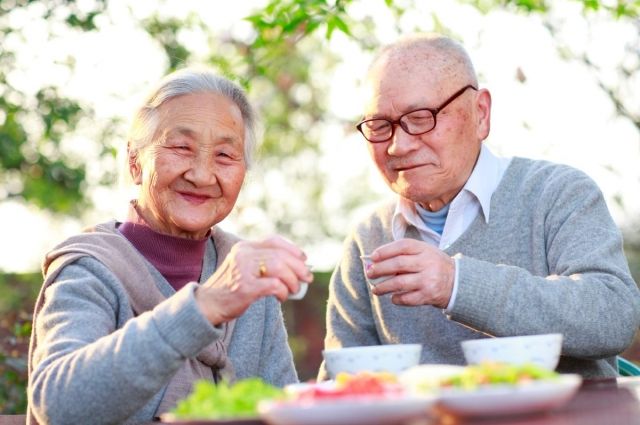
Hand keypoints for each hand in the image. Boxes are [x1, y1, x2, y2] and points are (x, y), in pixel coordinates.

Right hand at [195, 235, 312, 324]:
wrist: (206, 305)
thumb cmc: (230, 289)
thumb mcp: (244, 268)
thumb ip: (263, 263)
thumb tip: (297, 266)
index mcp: (244, 247)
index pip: (273, 241)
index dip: (292, 249)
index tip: (303, 259)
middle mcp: (243, 254)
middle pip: (279, 255)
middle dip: (298, 267)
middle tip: (307, 278)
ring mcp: (243, 270)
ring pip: (279, 267)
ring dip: (292, 280)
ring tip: (294, 290)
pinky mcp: (245, 287)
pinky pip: (274, 285)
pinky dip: (283, 291)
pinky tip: (282, 297)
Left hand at [366, 239, 454, 307]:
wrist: (458, 282)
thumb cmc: (434, 266)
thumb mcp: (424, 254)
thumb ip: (404, 255)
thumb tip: (376, 262)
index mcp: (425, 250)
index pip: (402, 246)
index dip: (385, 251)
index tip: (373, 257)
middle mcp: (427, 263)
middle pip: (398, 264)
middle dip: (380, 269)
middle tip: (370, 273)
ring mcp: (428, 280)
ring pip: (399, 283)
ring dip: (383, 287)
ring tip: (375, 289)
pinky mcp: (429, 295)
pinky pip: (407, 298)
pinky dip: (396, 299)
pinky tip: (392, 297)